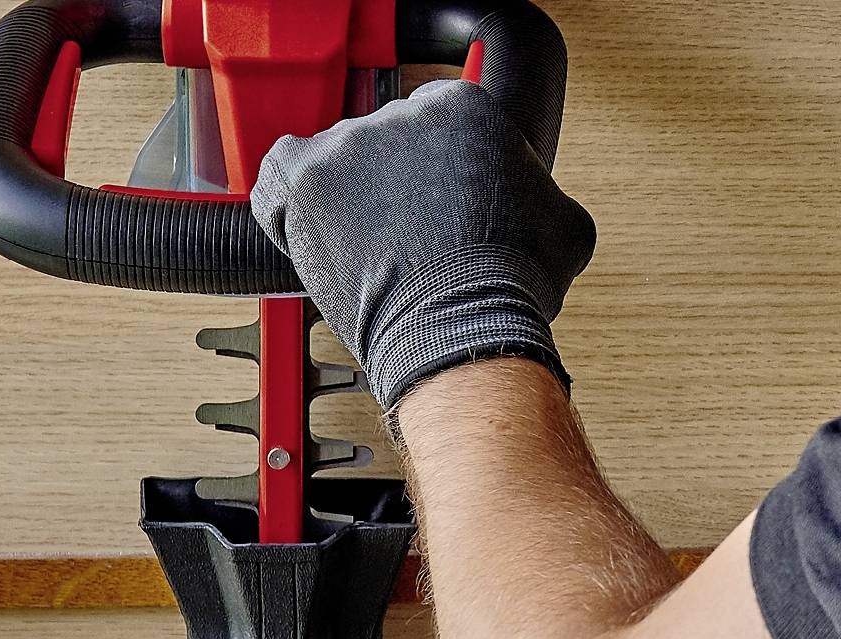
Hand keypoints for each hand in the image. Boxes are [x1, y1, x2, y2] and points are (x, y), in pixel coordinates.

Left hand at [250, 79, 595, 410]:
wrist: (459, 328)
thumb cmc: (507, 287)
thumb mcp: (564, 228)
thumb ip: (540, 195)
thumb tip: (536, 201)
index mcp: (463, 107)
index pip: (434, 122)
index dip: (434, 168)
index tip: (435, 200)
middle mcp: (402, 113)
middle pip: (383, 140)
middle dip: (390, 185)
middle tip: (403, 236)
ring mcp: (348, 144)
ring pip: (335, 161)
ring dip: (346, 200)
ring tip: (367, 250)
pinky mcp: (305, 181)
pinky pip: (276, 177)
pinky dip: (287, 204)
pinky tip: (312, 230)